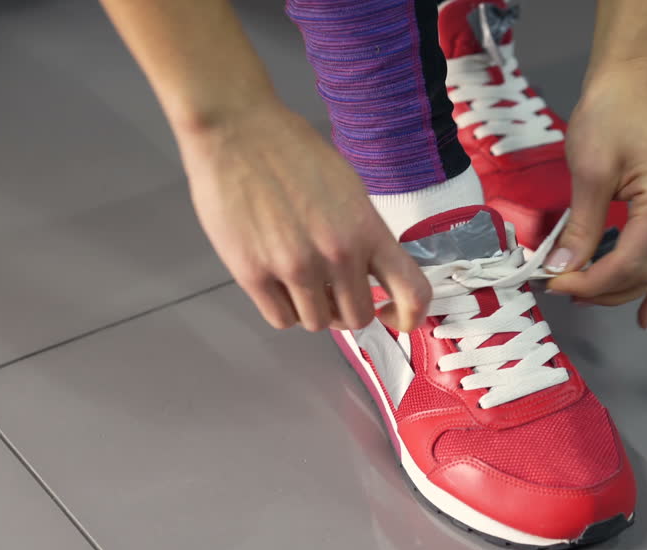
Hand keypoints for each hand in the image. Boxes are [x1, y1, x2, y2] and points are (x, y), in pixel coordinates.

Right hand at [177, 102, 429, 331]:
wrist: (235, 130)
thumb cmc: (291, 152)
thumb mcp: (349, 188)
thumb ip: (364, 234)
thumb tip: (370, 274)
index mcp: (367, 229)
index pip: (412, 292)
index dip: (409, 316)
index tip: (393, 316)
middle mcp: (337, 254)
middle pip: (357, 318)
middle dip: (346, 308)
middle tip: (331, 290)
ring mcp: (294, 267)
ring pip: (317, 323)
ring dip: (312, 308)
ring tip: (299, 280)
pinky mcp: (253, 274)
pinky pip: (281, 319)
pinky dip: (283, 308)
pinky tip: (277, 283)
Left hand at [545, 63, 646, 328]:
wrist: (632, 78)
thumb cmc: (610, 113)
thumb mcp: (589, 170)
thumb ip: (581, 227)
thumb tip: (562, 269)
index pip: (630, 262)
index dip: (592, 283)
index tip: (556, 286)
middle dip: (605, 289)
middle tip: (564, 290)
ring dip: (628, 290)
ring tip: (592, 299)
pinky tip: (646, 310)